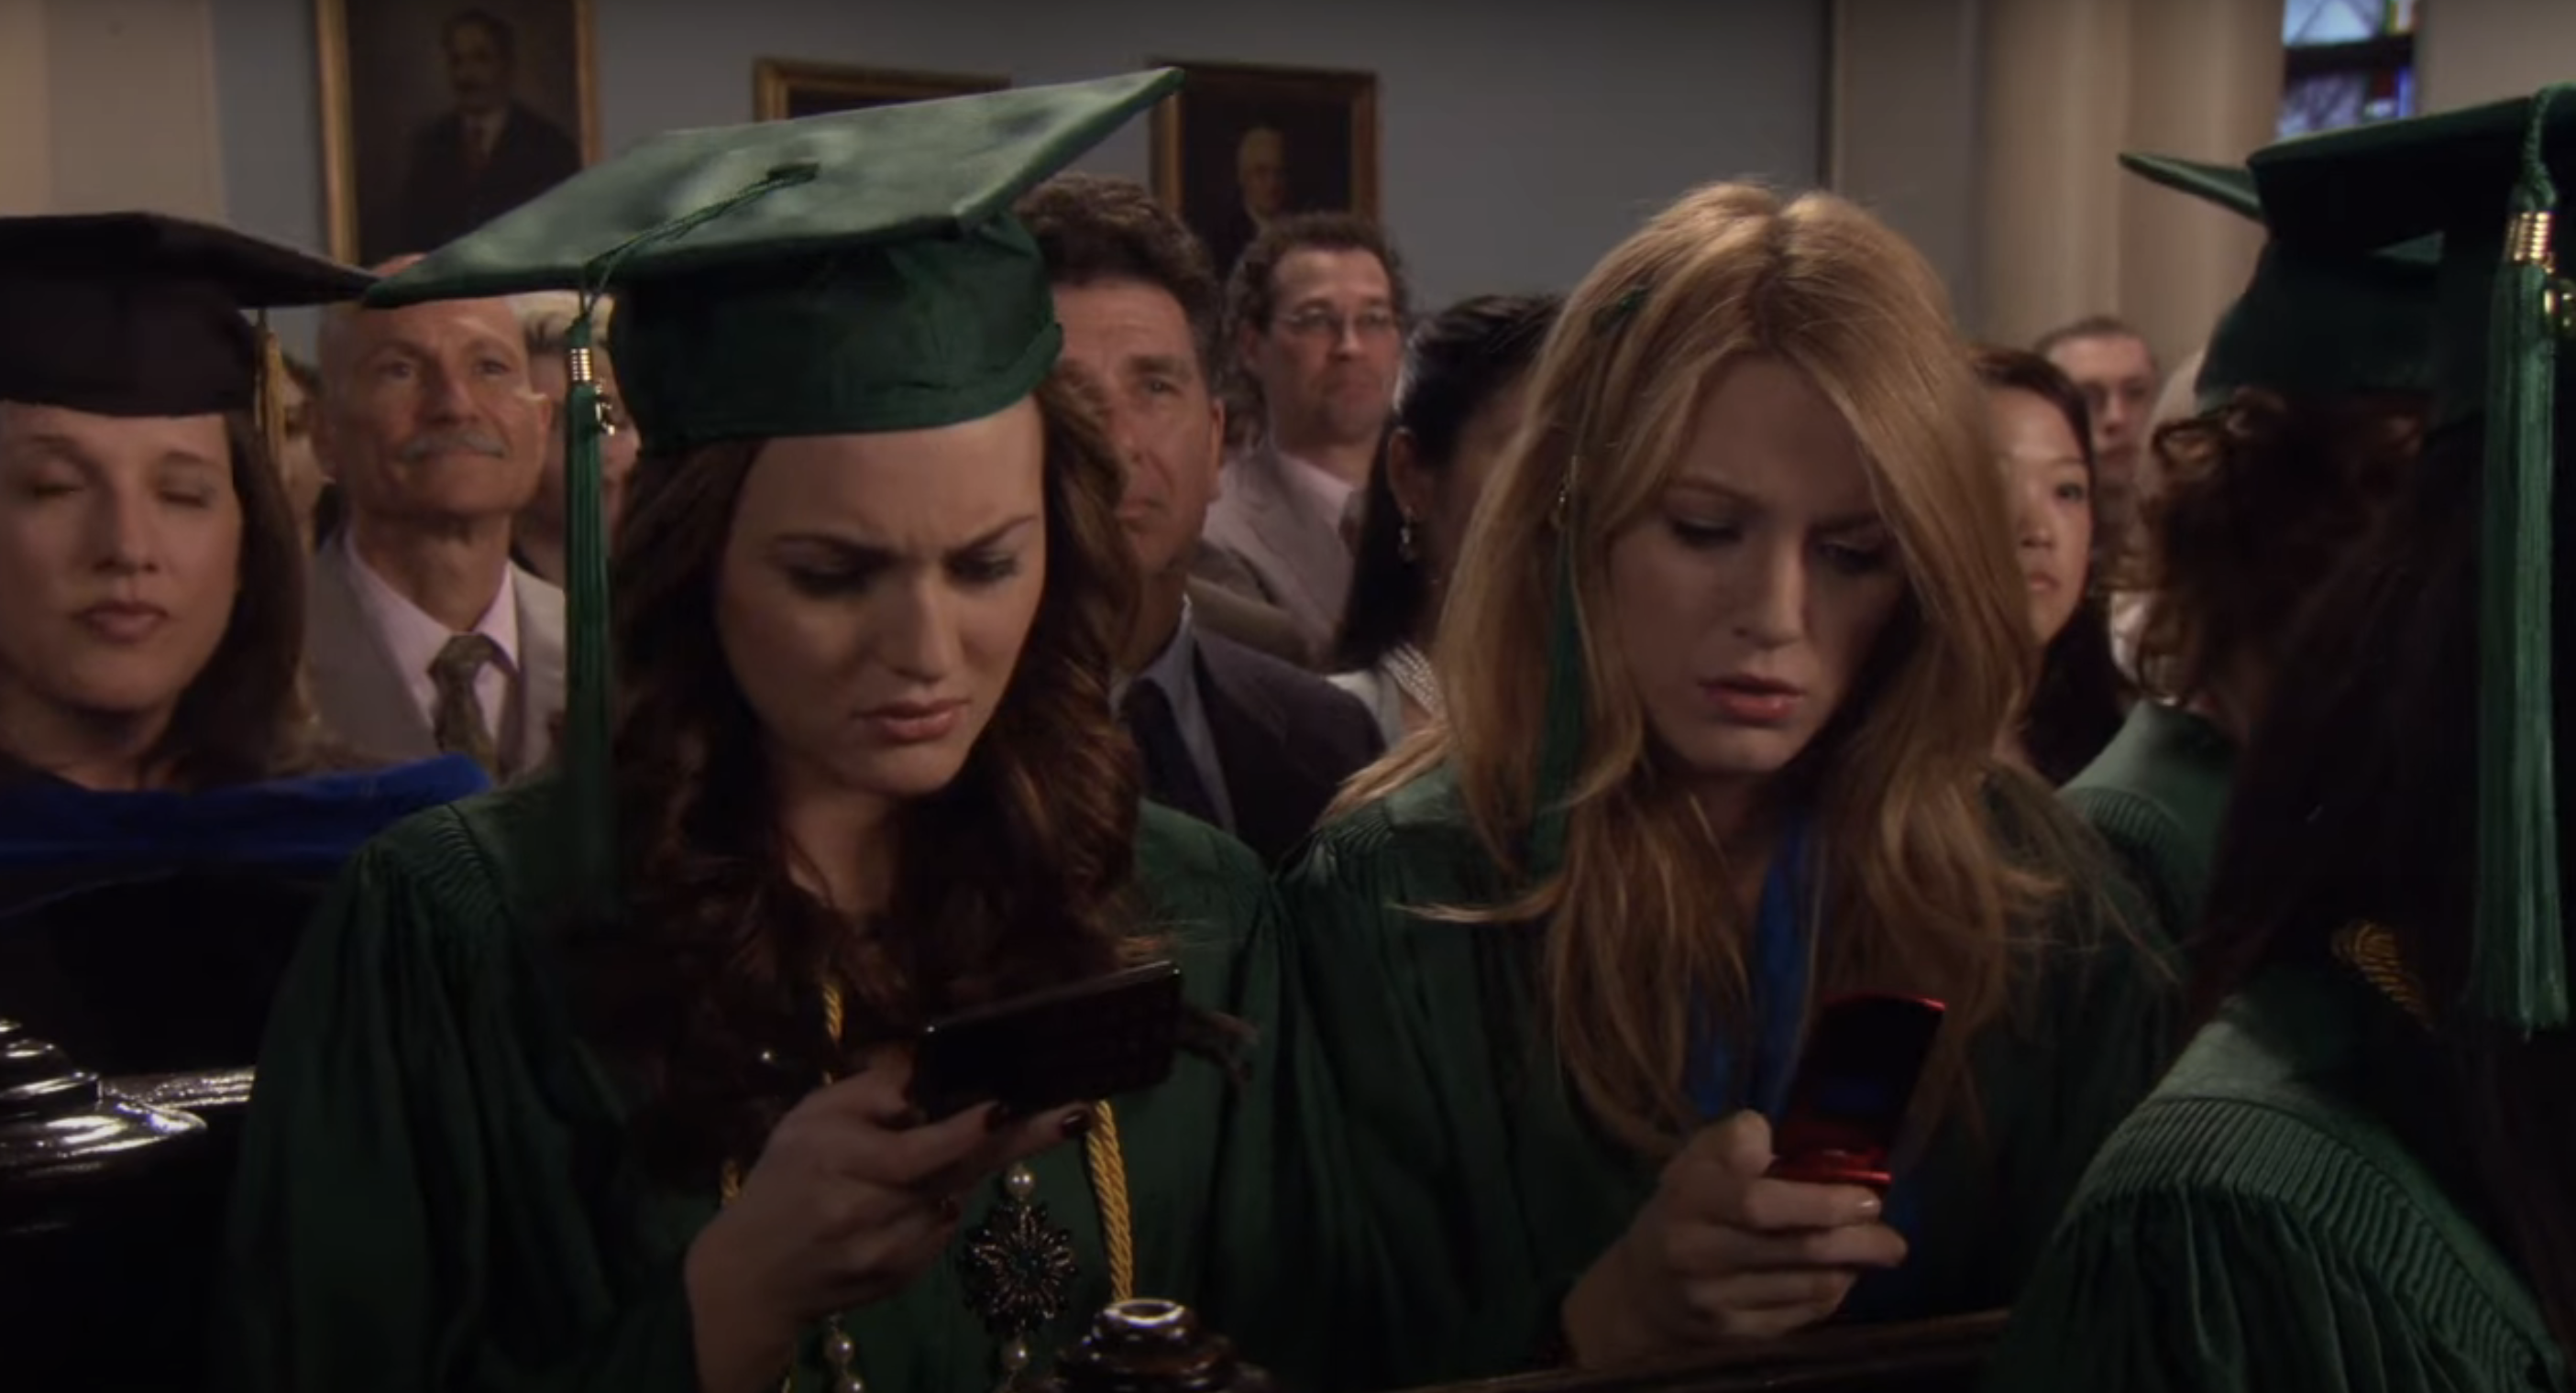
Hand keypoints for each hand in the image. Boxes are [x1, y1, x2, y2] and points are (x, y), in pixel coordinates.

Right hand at [684, 1050, 1084, 1392]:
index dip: (962, 1131)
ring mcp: (888, 1254)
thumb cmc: (783, 1180)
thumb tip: (921, 1060)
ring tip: (944, 1152)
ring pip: (952, 1201)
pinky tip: (909, 1201)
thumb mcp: (808, 1118)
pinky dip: (937, 1209)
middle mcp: (867, 1214)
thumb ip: (865, 1091)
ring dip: (961, 1172)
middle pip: (956, 1173)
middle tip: (1073, 1115)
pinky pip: (941, 1231)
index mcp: (839, 1163)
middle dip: (1018, 1141)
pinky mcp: (901, 1278)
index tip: (1003, 1106)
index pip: (914, 1152)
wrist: (754, 1276)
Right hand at [1563, 1111, 1906, 1364]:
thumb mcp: (1696, 1159)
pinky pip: (1800, 1315)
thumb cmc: (1684, 1207)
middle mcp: (1698, 1253)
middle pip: (1795, 1250)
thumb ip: (1733, 1139)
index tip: (1869, 1198)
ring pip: (1806, 1286)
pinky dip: (1830, 1295)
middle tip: (1894, 1239)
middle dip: (1858, 1242)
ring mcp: (1716, 1300)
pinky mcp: (1734, 1335)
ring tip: (1873, 1251)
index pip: (1760, 1204)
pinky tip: (1840, 1276)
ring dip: (1851, 1267)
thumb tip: (1773, 1138)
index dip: (1821, 1202)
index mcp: (1689, 1199)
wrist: (1644, 1288)